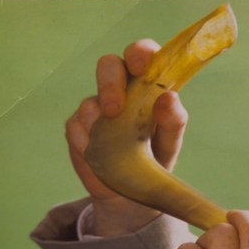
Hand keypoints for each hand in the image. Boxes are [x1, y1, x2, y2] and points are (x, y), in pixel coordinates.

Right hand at [65, 39, 188, 234]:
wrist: (130, 196)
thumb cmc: (156, 160)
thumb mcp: (170, 143)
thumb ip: (173, 121)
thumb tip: (169, 98)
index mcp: (148, 86)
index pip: (143, 55)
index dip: (139, 53)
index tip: (141, 66)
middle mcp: (121, 90)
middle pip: (108, 65)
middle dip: (109, 83)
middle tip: (114, 109)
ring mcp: (96, 107)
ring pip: (89, 102)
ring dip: (99, 125)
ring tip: (115, 150)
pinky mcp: (77, 127)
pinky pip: (75, 128)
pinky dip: (86, 144)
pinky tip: (99, 157)